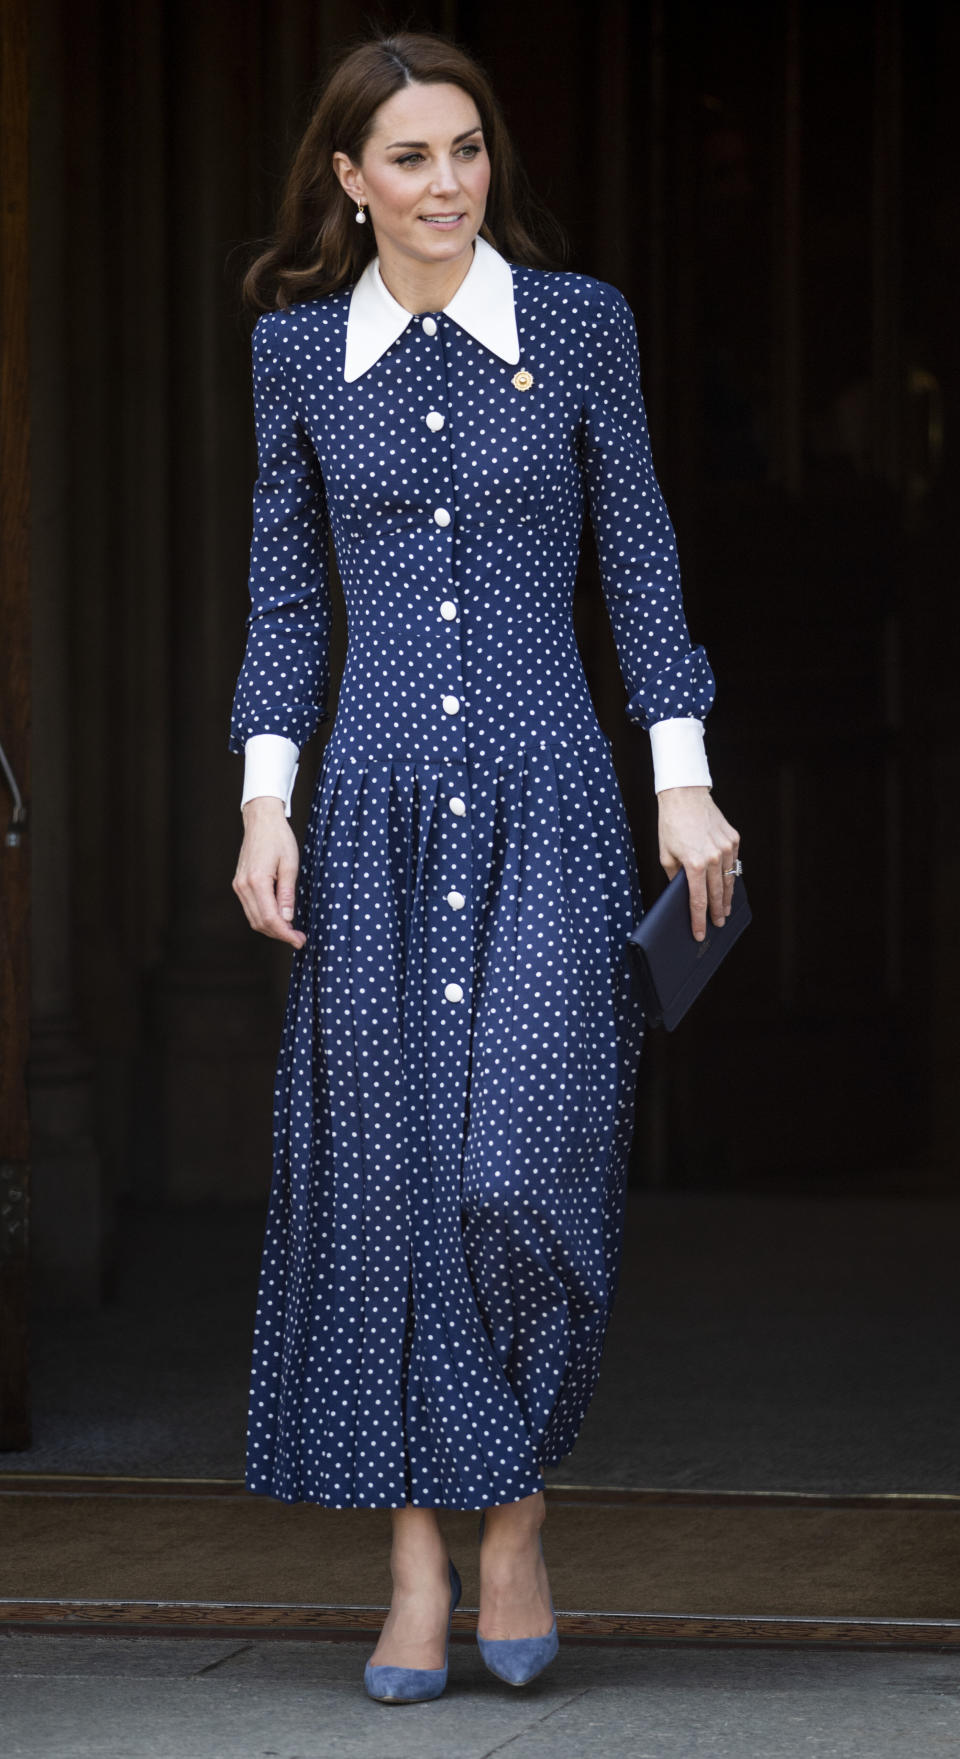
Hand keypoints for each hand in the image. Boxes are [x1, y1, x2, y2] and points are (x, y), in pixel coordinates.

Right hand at [232, 797, 306, 948]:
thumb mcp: (290, 865)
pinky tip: (280, 918)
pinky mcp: (239, 884)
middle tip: (299, 938)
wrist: (261, 821)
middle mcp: (243, 886)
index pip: (270, 918)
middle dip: (280, 934)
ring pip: (254, 919)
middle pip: (260, 923)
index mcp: (256, 881)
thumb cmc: (279, 838)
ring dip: (272, 928)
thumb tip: (288, 918)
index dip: (285, 934)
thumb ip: (287, 894)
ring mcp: (238, 886)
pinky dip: (265, 918)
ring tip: (292, 930)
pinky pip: (251, 909)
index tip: (300, 941)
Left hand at [656, 785, 740, 941]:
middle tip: (718, 924)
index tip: (700, 934)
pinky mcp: (734, 839)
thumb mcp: (666, 854)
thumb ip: (676, 877)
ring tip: (725, 910)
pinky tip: (728, 884)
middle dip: (717, 912)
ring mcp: (726, 848)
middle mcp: (713, 857)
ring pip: (730, 880)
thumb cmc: (671, 824)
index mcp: (694, 864)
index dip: (699, 920)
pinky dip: (731, 874)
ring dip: (727, 897)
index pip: (698, 900)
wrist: (685, 796)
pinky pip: (734, 863)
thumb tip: (683, 893)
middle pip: (717, 894)